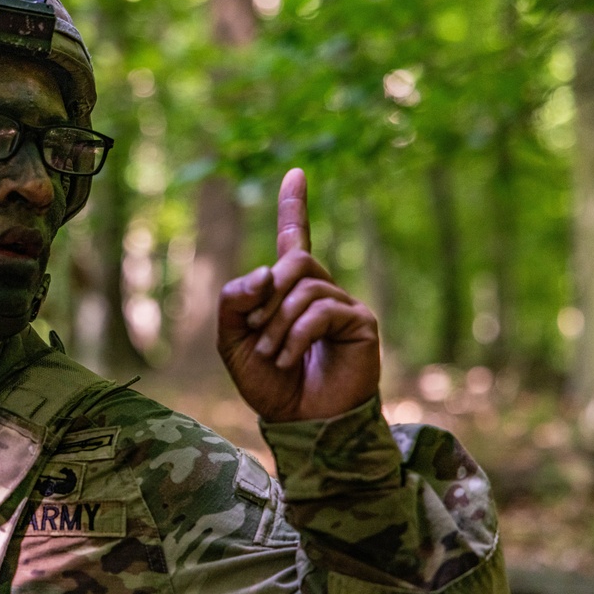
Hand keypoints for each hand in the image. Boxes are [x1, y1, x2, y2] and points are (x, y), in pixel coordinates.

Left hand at [217, 168, 379, 422]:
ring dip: (278, 323)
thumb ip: (234, 300)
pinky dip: (297, 335)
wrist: (298, 422)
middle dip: (267, 296)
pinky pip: (323, 310)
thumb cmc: (267, 382)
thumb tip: (264, 272)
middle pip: (295, 260)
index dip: (294, 205)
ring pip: (305, 287)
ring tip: (273, 355)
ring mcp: (343, 304)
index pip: (295, 237)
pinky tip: (289, 358)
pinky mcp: (360, 323)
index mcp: (288, 289)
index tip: (295, 172)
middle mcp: (320, 289)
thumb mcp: (232, 339)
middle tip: (257, 332)